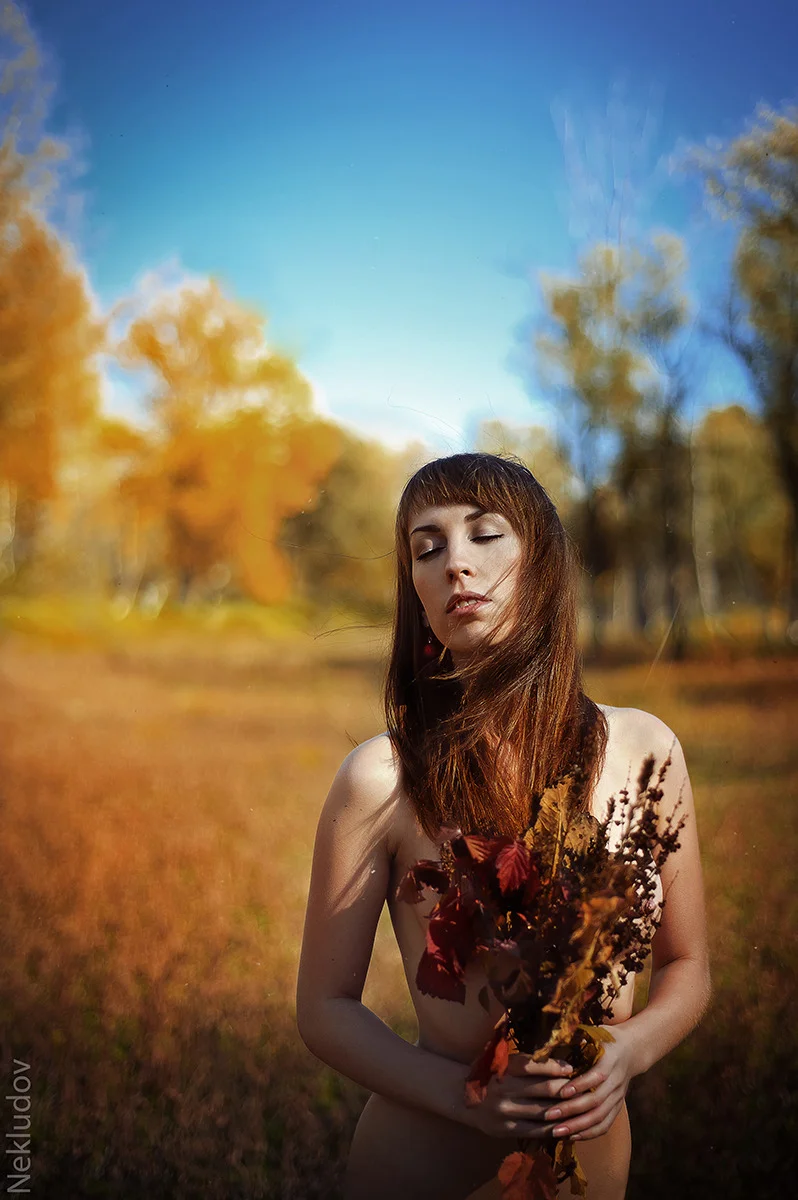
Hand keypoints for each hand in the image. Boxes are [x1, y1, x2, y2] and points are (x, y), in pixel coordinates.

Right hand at [464, 1053, 576, 1138]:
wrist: (461, 1098)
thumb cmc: (489, 1074)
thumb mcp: (503, 1061)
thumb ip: (528, 1062)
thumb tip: (562, 1064)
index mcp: (505, 1067)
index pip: (537, 1066)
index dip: (558, 1068)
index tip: (573, 1069)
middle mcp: (506, 1087)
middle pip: (547, 1090)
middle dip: (568, 1090)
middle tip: (584, 1090)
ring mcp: (506, 1111)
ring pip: (545, 1112)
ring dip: (566, 1112)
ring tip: (581, 1109)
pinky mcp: (507, 1129)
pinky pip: (537, 1131)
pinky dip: (554, 1128)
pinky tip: (566, 1126)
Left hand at [539, 1023, 638, 1141]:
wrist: (632, 1050)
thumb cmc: (605, 1039)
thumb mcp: (594, 1032)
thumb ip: (578, 1037)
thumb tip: (555, 1037)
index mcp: (610, 1060)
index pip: (596, 1076)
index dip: (580, 1085)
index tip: (561, 1092)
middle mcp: (616, 1080)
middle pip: (596, 1100)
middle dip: (571, 1110)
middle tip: (549, 1115)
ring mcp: (618, 1096)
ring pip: (600, 1116)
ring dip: (578, 1127)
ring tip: (556, 1132)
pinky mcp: (618, 1106)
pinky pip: (605, 1124)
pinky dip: (589, 1133)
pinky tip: (571, 1136)